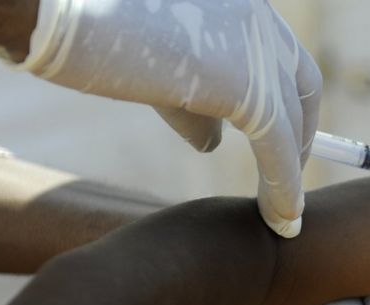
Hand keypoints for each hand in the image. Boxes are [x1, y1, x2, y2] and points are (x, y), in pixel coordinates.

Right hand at [20, 0, 322, 236]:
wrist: (66, 16)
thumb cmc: (102, 38)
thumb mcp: (167, 72)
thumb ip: (199, 106)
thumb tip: (214, 141)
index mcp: (247, 12)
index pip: (290, 64)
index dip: (293, 108)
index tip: (286, 144)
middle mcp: (261, 24)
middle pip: (303, 91)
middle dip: (301, 140)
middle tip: (288, 182)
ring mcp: (259, 51)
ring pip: (290, 125)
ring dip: (290, 176)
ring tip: (284, 217)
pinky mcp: (250, 86)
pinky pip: (279, 147)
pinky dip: (283, 188)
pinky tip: (281, 219)